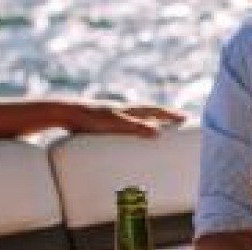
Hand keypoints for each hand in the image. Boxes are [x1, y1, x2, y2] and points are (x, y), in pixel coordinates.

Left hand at [64, 102, 184, 137]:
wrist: (66, 113)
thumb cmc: (90, 118)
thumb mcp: (116, 124)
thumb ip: (136, 127)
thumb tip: (158, 132)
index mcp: (130, 110)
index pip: (156, 111)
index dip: (171, 115)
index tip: (185, 118)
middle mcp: (124, 111)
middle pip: (149, 114)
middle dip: (163, 118)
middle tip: (176, 123)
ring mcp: (114, 117)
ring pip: (137, 120)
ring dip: (149, 123)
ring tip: (158, 131)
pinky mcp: (104, 124)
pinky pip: (126, 128)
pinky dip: (134, 130)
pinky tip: (130, 138)